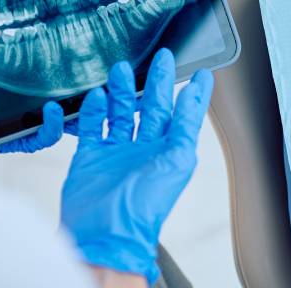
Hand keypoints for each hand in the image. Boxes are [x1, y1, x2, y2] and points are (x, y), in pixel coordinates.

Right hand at [60, 49, 212, 282]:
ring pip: (120, 113)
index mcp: (168, 151)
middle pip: (151, 108)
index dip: (192, 93)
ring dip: (122, 91)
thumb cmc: (146, 203)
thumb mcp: (178, 158)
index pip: (182, 114)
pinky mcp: (89, 157)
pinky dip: (92, 110)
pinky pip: (91, 127)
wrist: (106, 233)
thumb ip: (187, 122)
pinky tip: (96, 95)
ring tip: (122, 68)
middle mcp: (143, 150)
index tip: (201, 71)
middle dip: (155, 82)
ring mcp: (115, 152)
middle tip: (160, 56)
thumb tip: (199, 91)